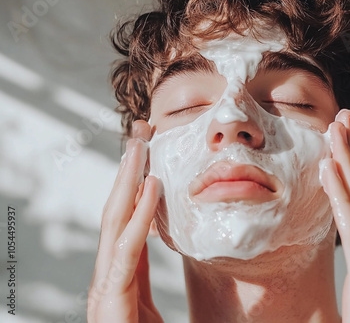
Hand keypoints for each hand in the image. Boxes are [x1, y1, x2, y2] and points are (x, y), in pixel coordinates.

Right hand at [87, 121, 163, 322]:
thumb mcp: (148, 308)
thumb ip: (146, 281)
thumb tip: (158, 250)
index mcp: (120, 275)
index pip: (126, 220)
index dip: (134, 184)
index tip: (147, 152)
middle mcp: (108, 276)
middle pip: (117, 212)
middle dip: (127, 170)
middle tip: (140, 131)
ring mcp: (105, 289)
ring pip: (116, 223)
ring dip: (129, 180)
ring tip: (140, 144)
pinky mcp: (112, 302)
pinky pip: (127, 251)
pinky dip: (139, 217)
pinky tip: (150, 187)